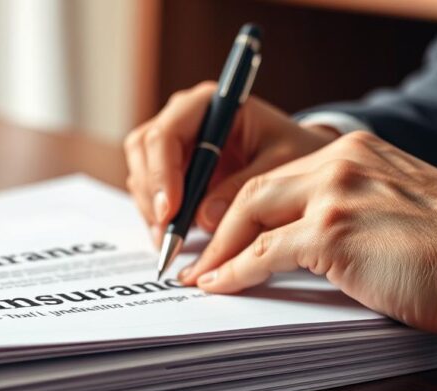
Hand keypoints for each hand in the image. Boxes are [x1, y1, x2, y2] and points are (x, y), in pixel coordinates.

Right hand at [123, 83, 337, 243]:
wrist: (296, 155)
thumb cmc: (290, 150)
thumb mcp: (279, 165)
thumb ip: (242, 187)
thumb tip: (203, 218)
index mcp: (208, 102)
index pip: (167, 133)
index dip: (162, 173)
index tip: (172, 211)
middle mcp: (182, 117)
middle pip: (142, 149)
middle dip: (151, 193)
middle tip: (168, 233)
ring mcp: (171, 142)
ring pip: (139, 171)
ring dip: (150, 208)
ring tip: (171, 241)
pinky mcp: (168, 167)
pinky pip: (147, 190)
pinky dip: (155, 216)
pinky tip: (171, 237)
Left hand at [179, 131, 436, 335]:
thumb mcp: (392, 207)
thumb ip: (347, 210)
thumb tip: (301, 245)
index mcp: (354, 153)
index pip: (279, 176)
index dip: (242, 208)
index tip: (221, 232)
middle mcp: (340, 162)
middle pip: (254, 189)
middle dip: (217, 226)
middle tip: (196, 255)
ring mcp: (334, 193)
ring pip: (250, 215)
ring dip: (217, 250)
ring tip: (198, 275)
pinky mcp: (331, 230)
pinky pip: (263, 252)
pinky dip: (233, 271)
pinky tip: (217, 285)